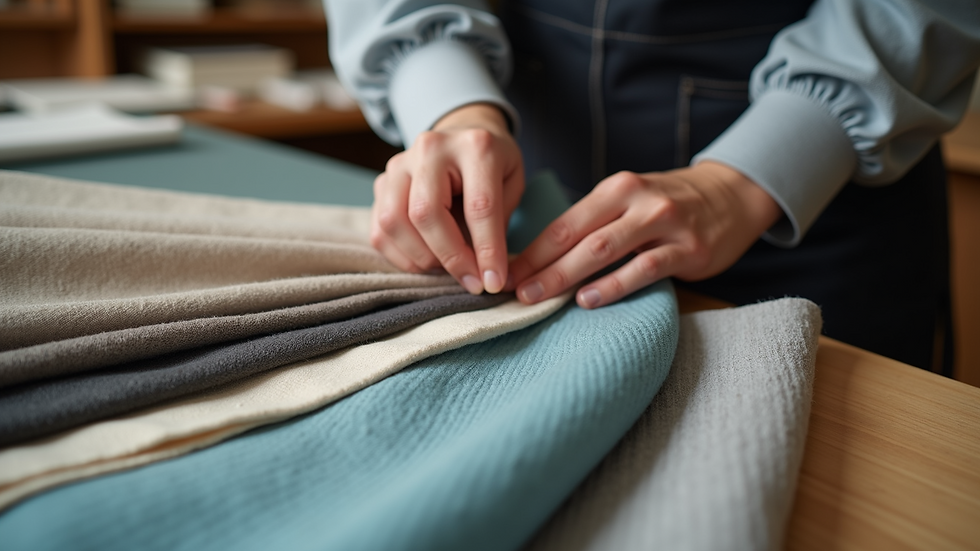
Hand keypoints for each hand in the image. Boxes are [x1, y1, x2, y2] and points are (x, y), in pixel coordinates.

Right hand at [370, 103, 523, 293]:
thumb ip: (498, 222)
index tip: (494, 282)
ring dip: (421, 258)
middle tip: (471, 282)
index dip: (487, 250)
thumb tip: (486, 272)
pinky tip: (425, 262)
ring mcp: (399, 164)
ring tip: (447, 269)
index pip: (479, 206)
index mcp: (474, 146)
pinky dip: (401, 256)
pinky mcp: (381, 182)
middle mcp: (430, 148)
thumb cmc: (493, 165)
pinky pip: (379, 230)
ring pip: (393, 222)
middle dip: (450, 258)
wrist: (462, 133)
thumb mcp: (512, 184)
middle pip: (426, 213)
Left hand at [507, 162, 781, 307]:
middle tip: (512, 292)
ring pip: (604, 250)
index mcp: (616, 188)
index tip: (504, 274)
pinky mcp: (687, 249)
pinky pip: (644, 268)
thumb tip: (541, 262)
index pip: (563, 224)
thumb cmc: (670, 205)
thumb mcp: (630, 201)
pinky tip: (589, 300)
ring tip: (538, 298)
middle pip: (577, 237)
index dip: (531, 251)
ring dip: (566, 276)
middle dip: (540, 267)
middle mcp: (637, 200)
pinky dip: (614, 285)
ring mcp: (664, 223)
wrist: (733, 195)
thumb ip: (594, 225)